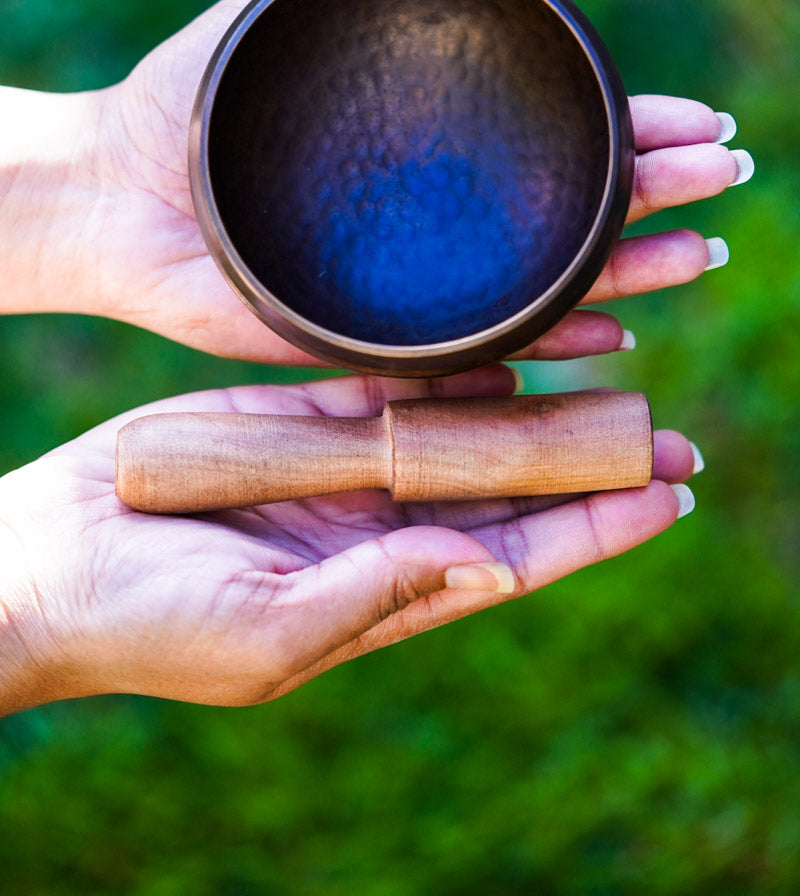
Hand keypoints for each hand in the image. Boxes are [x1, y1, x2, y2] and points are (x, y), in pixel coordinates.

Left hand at [0, 0, 752, 361]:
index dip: (627, 135)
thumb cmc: (191, 102)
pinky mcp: (375, 349)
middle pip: (565, 223)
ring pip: (544, 294)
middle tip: (724, 181)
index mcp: (431, 161)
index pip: (548, 149)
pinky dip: (546, 350)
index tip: (697, 121)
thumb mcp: (285, 13)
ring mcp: (414, 296)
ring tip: (697, 252)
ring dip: (629, 274)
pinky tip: (610, 335)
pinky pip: (477, 358)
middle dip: (652, 199)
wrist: (118, 188)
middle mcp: (436, 233)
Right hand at [0, 365, 697, 714]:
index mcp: (379, 593)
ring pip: (457, 430)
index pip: (513, 557)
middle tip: (667, 433)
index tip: (667, 497)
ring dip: (530, 408)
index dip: (593, 531)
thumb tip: (494, 570)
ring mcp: (337, 469)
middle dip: (584, 465)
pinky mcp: (294, 416)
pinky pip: (387, 385)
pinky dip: (446, 367)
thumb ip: (380, 594)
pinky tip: (507, 345)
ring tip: (610, 370)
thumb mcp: (270, 630)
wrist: (49, 558)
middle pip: (504, 491)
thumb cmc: (147, 624)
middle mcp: (373, 529)